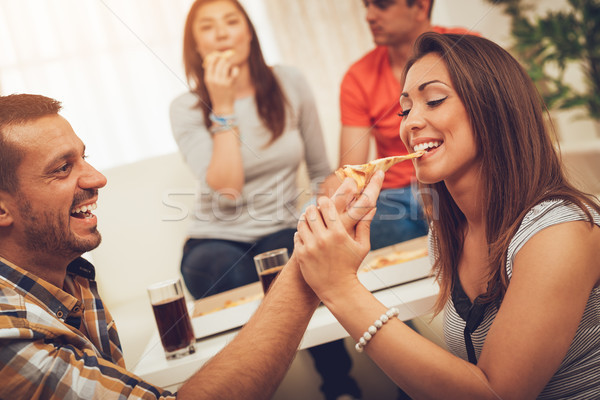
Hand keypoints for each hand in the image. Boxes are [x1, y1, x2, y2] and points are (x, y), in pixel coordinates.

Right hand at [203, 51, 238, 111]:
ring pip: (227, 65)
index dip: (215, 56)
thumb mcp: (210, 83)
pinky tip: (234, 71)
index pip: (210, 63)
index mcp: (208, 79)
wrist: (222, 106)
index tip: (218, 54)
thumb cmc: (217, 93)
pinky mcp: (231, 84)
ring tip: (230, 68)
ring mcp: (222, 81)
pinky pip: (234, 70)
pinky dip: (235, 69)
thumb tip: (214, 58)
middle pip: (219, 62)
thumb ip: (211, 72)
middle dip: (224, 59)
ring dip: (229, 64)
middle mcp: (214, 79)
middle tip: (226, 59)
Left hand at [294, 171, 382, 300]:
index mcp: (339, 233)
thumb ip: (364, 225)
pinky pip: (297, 236)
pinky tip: (307, 235)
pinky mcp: (301, 255)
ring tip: (310, 221)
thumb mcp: (362, 246)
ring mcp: (310, 247)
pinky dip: (301, 233)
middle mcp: (323, 239)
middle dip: (313, 209)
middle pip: (311, 212)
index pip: (326, 206)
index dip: (324, 202)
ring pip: (302, 223)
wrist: (338, 289)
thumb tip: (372, 208)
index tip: (325, 202)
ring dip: (305, 220)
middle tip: (315, 210)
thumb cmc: (352, 266)